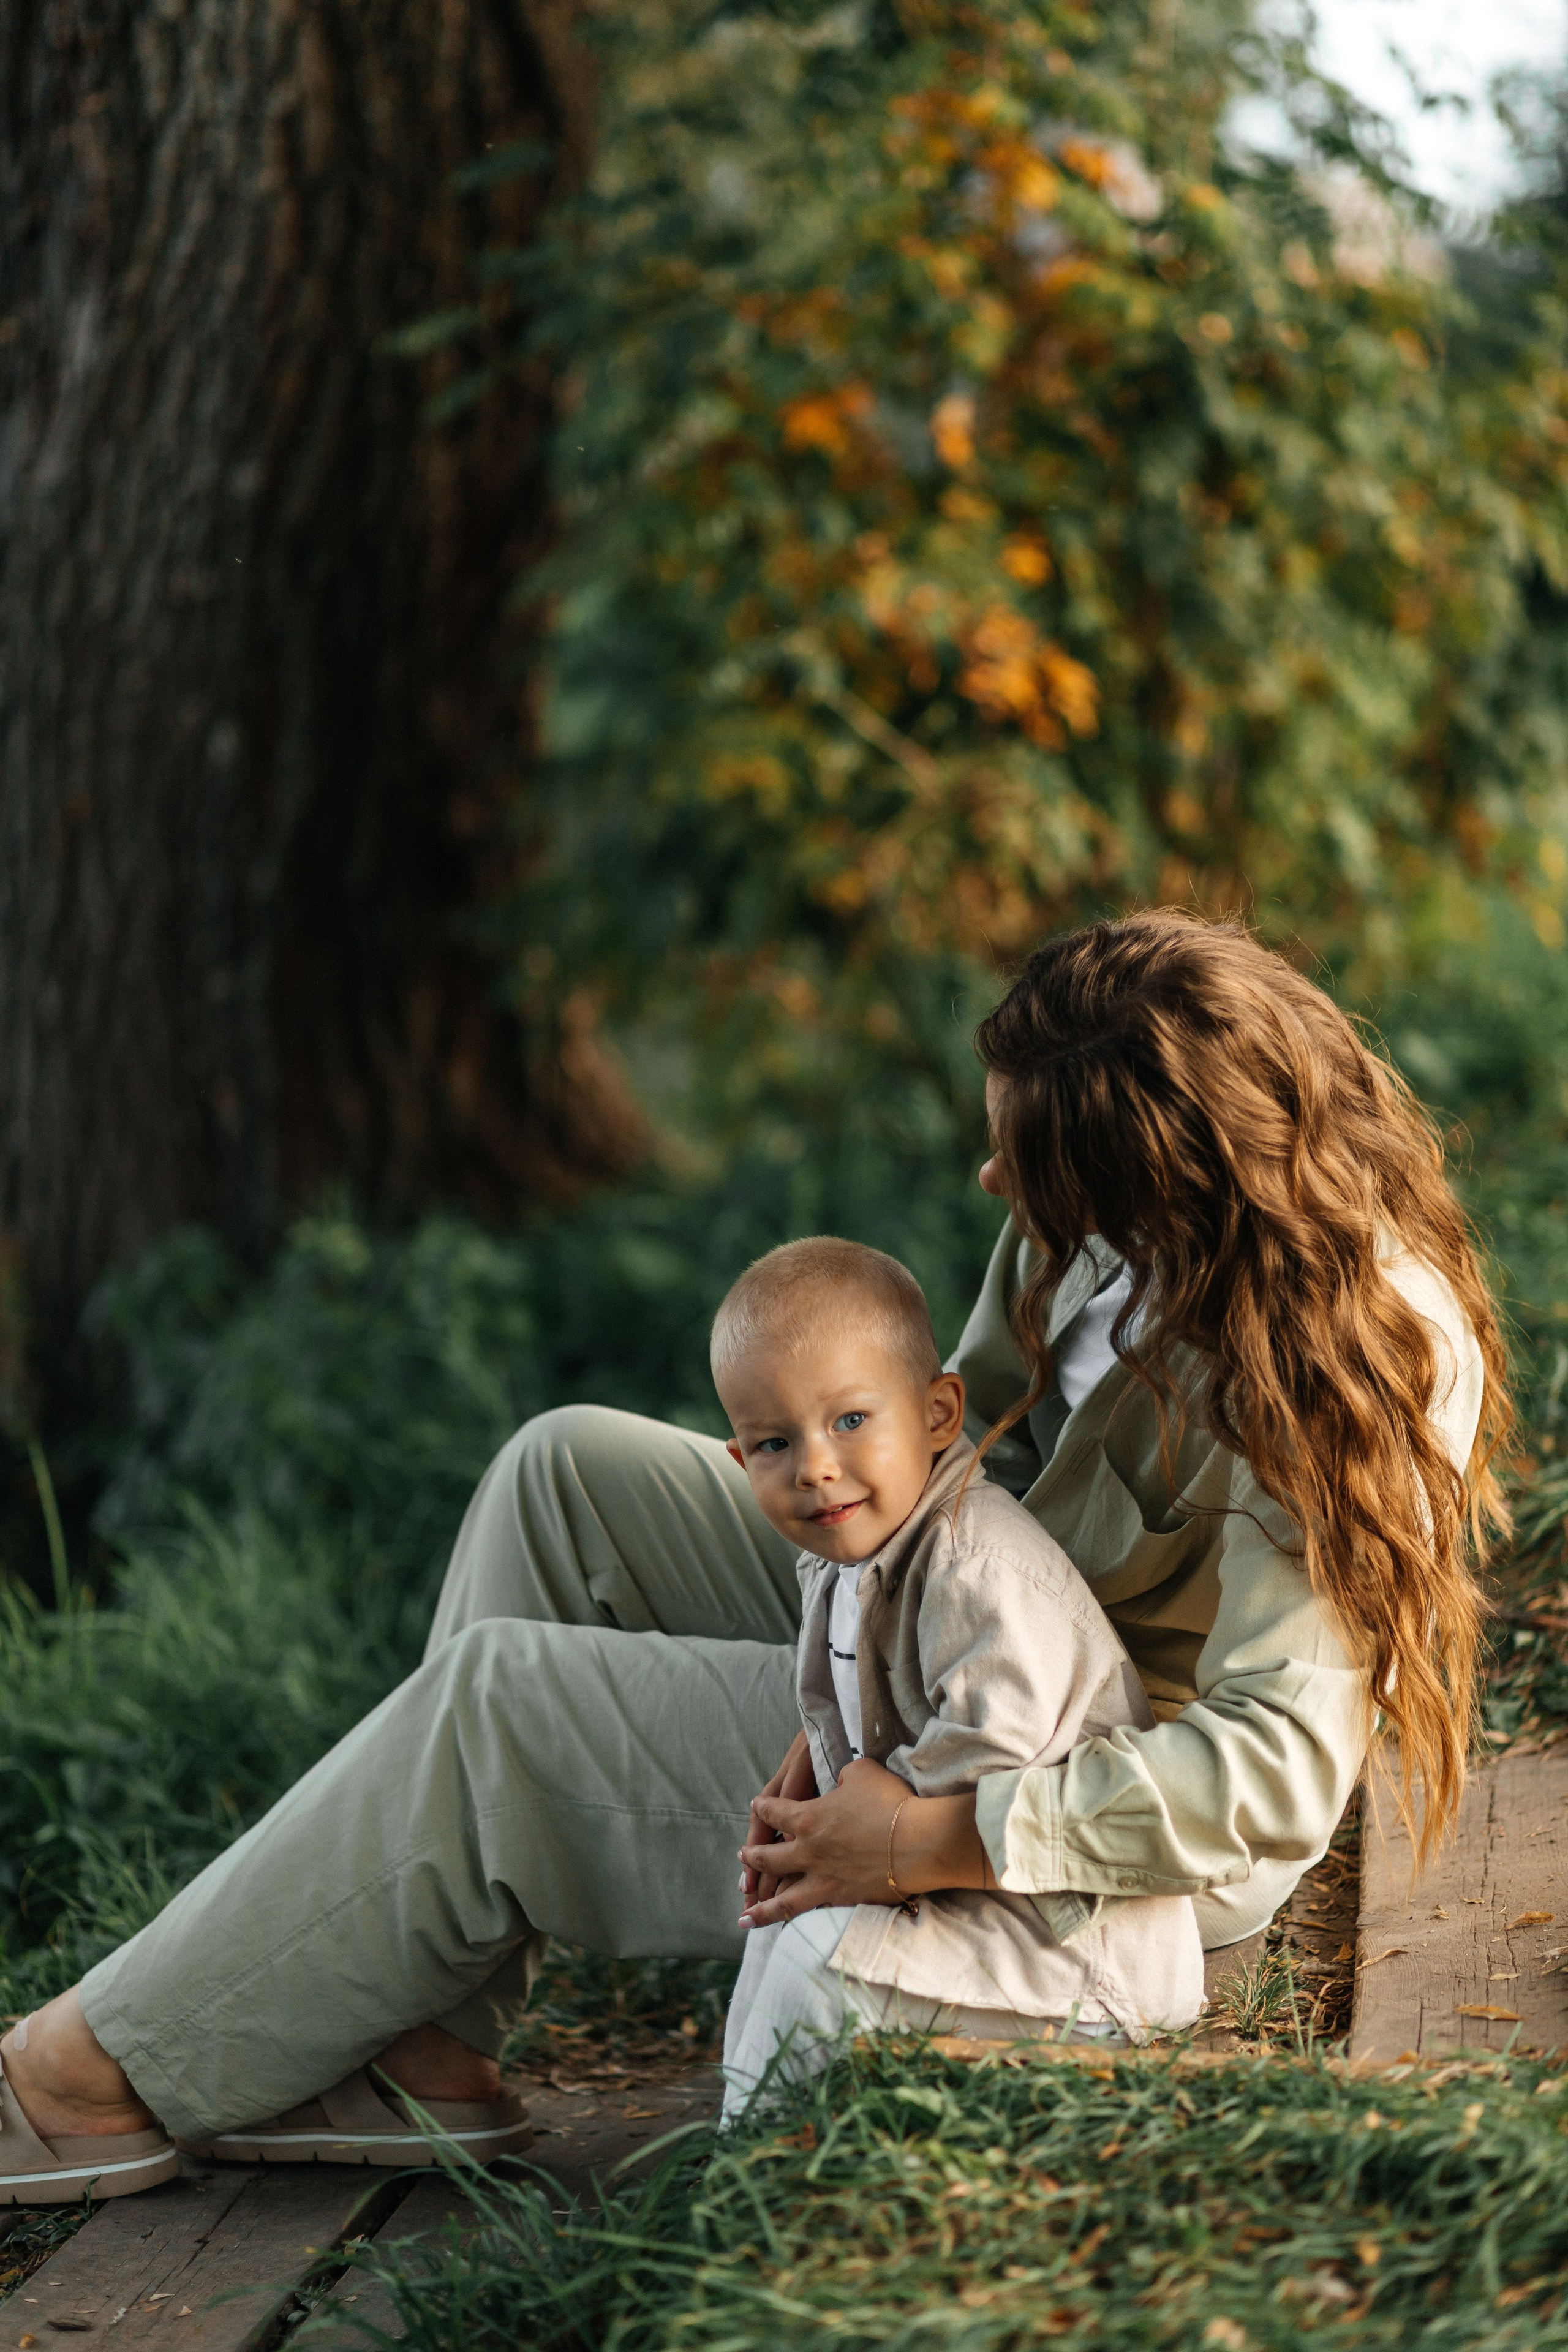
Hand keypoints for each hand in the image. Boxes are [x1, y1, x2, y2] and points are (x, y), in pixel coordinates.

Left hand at [739, 1757, 989, 1927]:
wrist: (918, 1843)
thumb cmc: (889, 1802)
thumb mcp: (862, 1773)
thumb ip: (842, 1775)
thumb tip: (839, 1780)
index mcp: (808, 1819)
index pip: (775, 1813)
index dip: (764, 1808)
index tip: (756, 1805)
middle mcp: (808, 1853)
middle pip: (768, 1858)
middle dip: (752, 1857)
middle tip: (743, 1856)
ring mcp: (824, 1881)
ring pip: (782, 1900)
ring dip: (761, 1909)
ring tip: (743, 1918)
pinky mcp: (844, 1900)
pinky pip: (812, 1912)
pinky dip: (796, 1920)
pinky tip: (789, 1926)